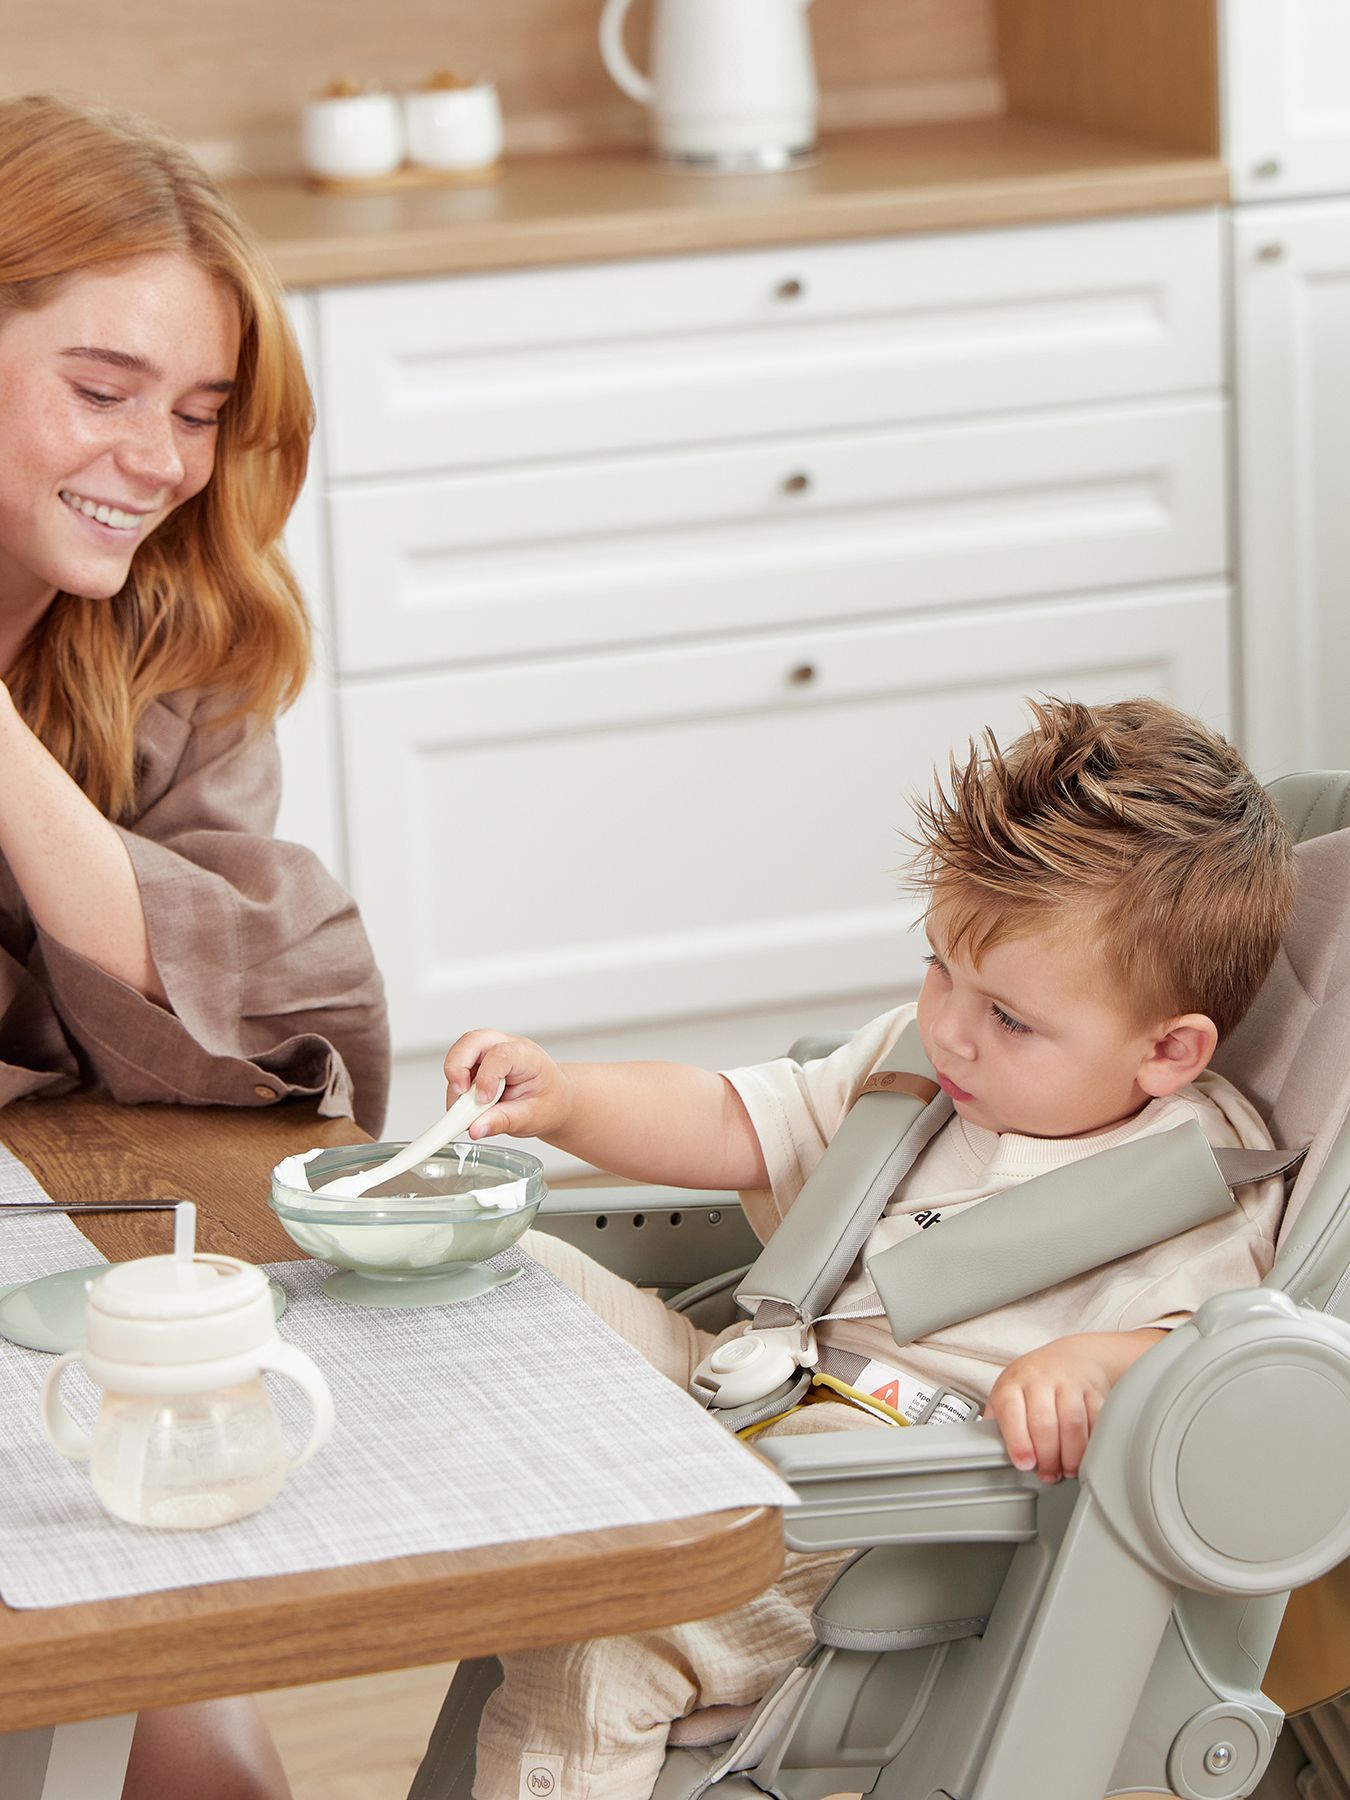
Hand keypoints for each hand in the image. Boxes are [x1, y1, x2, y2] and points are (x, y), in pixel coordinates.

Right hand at [443, 1029, 573, 1142]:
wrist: (552, 1099)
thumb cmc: (547, 1102)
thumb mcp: (532, 1117)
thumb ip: (503, 1121)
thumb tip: (476, 1128)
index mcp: (527, 1056)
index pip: (500, 1055)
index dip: (486, 1077)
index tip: (482, 1101)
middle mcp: (505, 1047)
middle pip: (472, 1042)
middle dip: (457, 1068)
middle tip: (459, 1096)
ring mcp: (489, 1052)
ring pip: (459, 1054)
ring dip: (455, 1083)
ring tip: (465, 1111)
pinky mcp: (476, 1064)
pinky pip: (457, 1070)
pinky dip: (455, 1090)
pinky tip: (467, 1108)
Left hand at [985, 1329, 1163, 1482]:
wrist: (1071, 1358)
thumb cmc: (1032, 1383)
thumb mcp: (1008, 1394)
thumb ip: (997, 1422)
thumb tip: (982, 1450)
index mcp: (1013, 1384)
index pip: (1012, 1411)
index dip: (1018, 1441)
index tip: (1025, 1464)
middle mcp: (1041, 1380)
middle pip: (1044, 1422)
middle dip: (1047, 1456)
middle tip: (1047, 1474)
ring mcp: (1069, 1383)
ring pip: (1073, 1422)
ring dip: (1071, 1454)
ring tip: (1067, 1470)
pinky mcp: (1094, 1390)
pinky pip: (1097, 1420)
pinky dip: (1093, 1443)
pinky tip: (1086, 1455)